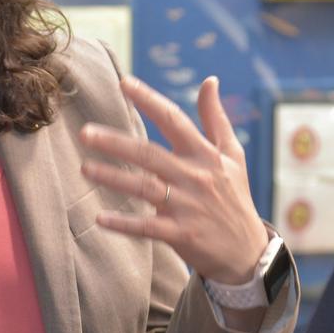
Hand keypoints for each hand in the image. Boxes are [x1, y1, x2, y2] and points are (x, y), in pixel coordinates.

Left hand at [80, 75, 267, 283]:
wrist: (248, 252)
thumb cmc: (235, 197)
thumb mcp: (233, 155)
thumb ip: (216, 117)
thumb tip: (209, 80)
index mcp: (205, 154)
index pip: (174, 120)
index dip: (149, 100)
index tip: (124, 82)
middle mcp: (195, 177)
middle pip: (149, 154)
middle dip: (116, 143)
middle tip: (85, 133)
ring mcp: (188, 207)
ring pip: (144, 188)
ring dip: (112, 178)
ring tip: (84, 168)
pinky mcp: (182, 235)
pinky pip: (147, 228)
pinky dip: (124, 224)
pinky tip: (100, 218)